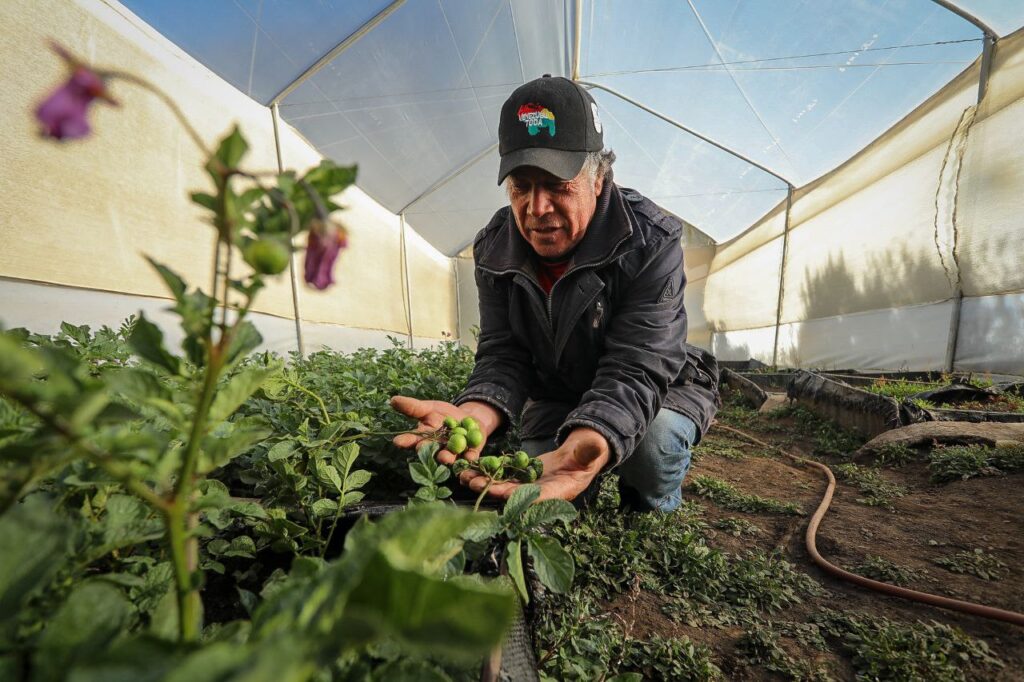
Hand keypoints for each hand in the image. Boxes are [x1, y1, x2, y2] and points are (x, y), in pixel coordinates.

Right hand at [390, 396, 502, 463]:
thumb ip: (413, 407)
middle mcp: (436, 449)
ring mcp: (453, 454)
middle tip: (420, 448)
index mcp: (424, 438)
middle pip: (429, 451)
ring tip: (444, 457)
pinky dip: (470, 457)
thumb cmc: (445, 415)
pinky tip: (471, 456)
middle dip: (425, 450)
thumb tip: (393, 400)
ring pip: (448, 457)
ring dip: (446, 458)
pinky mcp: (469, 455)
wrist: (470, 419)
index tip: (397, 441)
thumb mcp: (430, 408)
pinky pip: (469, 458)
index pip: (412, 440)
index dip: (405, 441)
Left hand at [460, 427, 609, 501]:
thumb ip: (590, 449)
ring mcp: (532, 486)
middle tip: (472, 484)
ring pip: (505, 487)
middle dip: (493, 490)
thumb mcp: (592, 449)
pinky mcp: (525, 478)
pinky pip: (504, 478)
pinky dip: (488, 474)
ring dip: (485, 483)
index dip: (518, 495)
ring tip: (464, 477)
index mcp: (562, 490)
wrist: (583, 452)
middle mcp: (544, 492)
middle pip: (515, 494)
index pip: (538, 496)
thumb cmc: (590, 450)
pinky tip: (471, 469)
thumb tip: (595, 446)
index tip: (499, 492)